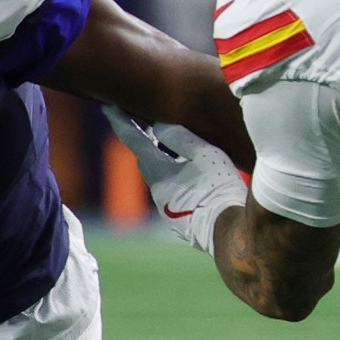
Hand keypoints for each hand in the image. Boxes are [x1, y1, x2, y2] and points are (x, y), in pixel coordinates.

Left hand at [103, 108, 245, 253]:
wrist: (231, 232)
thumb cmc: (220, 190)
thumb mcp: (205, 155)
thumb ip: (181, 138)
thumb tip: (159, 126)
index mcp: (159, 173)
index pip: (135, 141)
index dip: (122, 122)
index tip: (108, 107)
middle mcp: (157, 193)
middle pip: (146, 161)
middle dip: (143, 142)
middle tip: (144, 124)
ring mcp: (167, 210)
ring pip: (160, 179)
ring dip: (162, 162)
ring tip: (172, 149)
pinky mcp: (180, 222)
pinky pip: (173, 193)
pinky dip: (176, 179)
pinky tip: (190, 177)